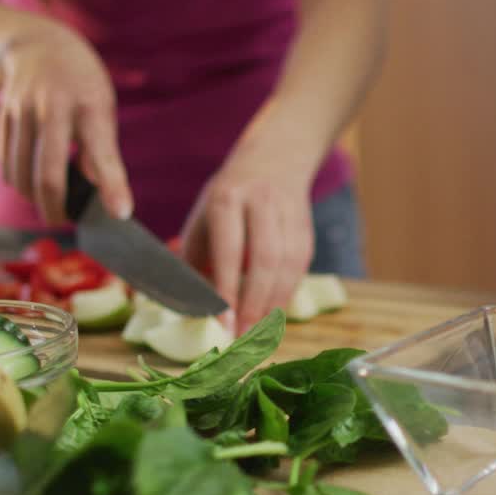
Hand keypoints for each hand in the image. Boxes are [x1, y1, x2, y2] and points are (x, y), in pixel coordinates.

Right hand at [0, 25, 131, 223]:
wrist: (39, 45)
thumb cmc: (81, 84)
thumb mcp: (103, 108)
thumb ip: (101, 149)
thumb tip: (96, 189)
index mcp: (90, 106)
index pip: (103, 154)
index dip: (112, 186)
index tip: (121, 214)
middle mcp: (53, 108)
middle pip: (48, 174)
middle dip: (55, 207)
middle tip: (64, 220)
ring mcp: (23, 111)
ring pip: (21, 173)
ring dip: (33, 196)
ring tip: (49, 201)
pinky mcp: (2, 116)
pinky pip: (6, 162)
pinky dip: (17, 180)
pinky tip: (29, 181)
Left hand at [180, 142, 313, 335]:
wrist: (275, 157)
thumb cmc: (229, 196)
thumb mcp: (203, 216)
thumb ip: (194, 257)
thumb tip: (188, 304)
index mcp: (227, 198)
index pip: (229, 249)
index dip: (226, 288)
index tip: (222, 323)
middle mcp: (261, 202)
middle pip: (264, 259)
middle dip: (255, 303)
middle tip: (244, 336)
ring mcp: (288, 212)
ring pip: (288, 264)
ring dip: (274, 303)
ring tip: (260, 333)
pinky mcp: (307, 226)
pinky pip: (301, 264)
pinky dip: (288, 292)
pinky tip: (276, 312)